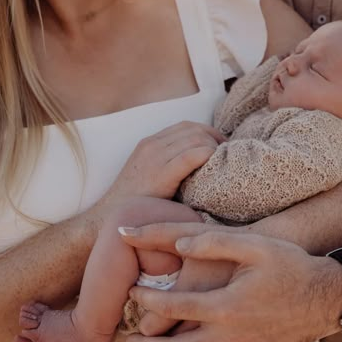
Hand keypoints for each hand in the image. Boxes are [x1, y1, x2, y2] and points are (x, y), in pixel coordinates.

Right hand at [99, 121, 224, 206]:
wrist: (112, 216)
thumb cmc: (136, 202)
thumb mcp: (151, 174)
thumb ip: (170, 164)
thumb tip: (200, 164)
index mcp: (150, 143)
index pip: (187, 126)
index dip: (208, 132)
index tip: (221, 146)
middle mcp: (153, 144)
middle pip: (194, 129)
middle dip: (215, 138)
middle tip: (229, 154)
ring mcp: (156, 157)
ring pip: (196, 138)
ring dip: (215, 147)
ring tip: (224, 162)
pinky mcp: (161, 173)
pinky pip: (191, 155)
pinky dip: (208, 155)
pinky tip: (216, 165)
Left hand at [123, 224, 341, 341]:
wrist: (325, 297)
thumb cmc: (289, 267)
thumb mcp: (254, 245)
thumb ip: (214, 242)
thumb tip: (179, 243)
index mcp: (225, 306)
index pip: (173, 306)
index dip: (146, 299)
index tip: (131, 291)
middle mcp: (230, 335)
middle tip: (130, 336)